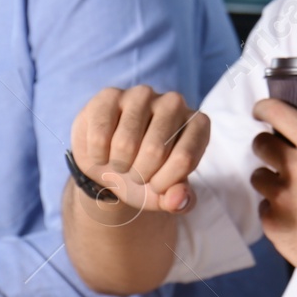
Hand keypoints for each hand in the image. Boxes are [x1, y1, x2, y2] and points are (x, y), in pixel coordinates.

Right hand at [72, 86, 209, 214]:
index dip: (164, 183)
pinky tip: (103, 151)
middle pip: (155, 150)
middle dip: (139, 174)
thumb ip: (180, 200)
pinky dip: (98, 155)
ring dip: (118, 164)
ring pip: (126, 142)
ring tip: (120, 161)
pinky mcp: (109, 95)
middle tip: (135, 172)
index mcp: (198, 125)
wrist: (111, 166)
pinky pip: (100, 134)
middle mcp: (174, 103)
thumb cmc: (146, 177)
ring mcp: (142, 95)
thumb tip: (178, 201)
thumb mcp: (165, 194)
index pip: (184, 159)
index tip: (156, 185)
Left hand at [249, 101, 296, 291]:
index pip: (276, 113)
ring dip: (271, 178)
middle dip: (269, 145)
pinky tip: (296, 214)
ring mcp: (281, 198)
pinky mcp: (273, 224)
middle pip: (260, 143)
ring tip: (291, 188)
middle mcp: (296, 169)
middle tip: (283, 154)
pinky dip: (276, 208)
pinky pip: (264, 206)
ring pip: (258, 176)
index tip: (263, 110)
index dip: (264, 108)